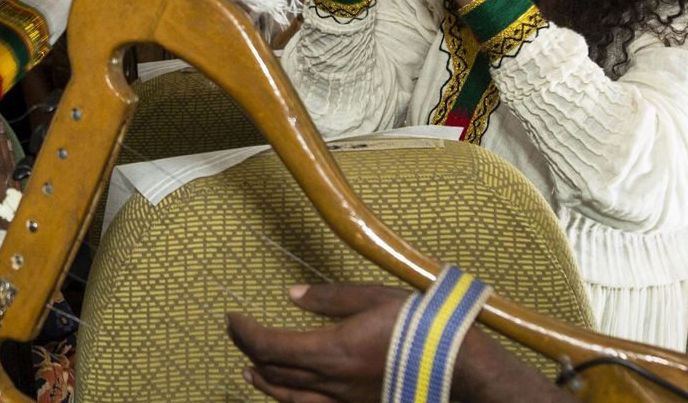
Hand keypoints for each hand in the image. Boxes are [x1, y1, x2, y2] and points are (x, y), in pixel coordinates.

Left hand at [228, 283, 408, 401]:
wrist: (454, 366)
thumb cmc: (418, 326)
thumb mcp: (372, 298)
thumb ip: (329, 299)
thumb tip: (293, 295)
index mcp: (331, 350)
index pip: (270, 346)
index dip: (244, 334)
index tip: (233, 318)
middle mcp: (331, 381)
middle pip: (275, 371)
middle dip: (250, 351)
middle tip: (238, 334)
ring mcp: (343, 400)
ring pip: (290, 397)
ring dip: (265, 382)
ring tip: (250, 372)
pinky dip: (290, 400)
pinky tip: (287, 395)